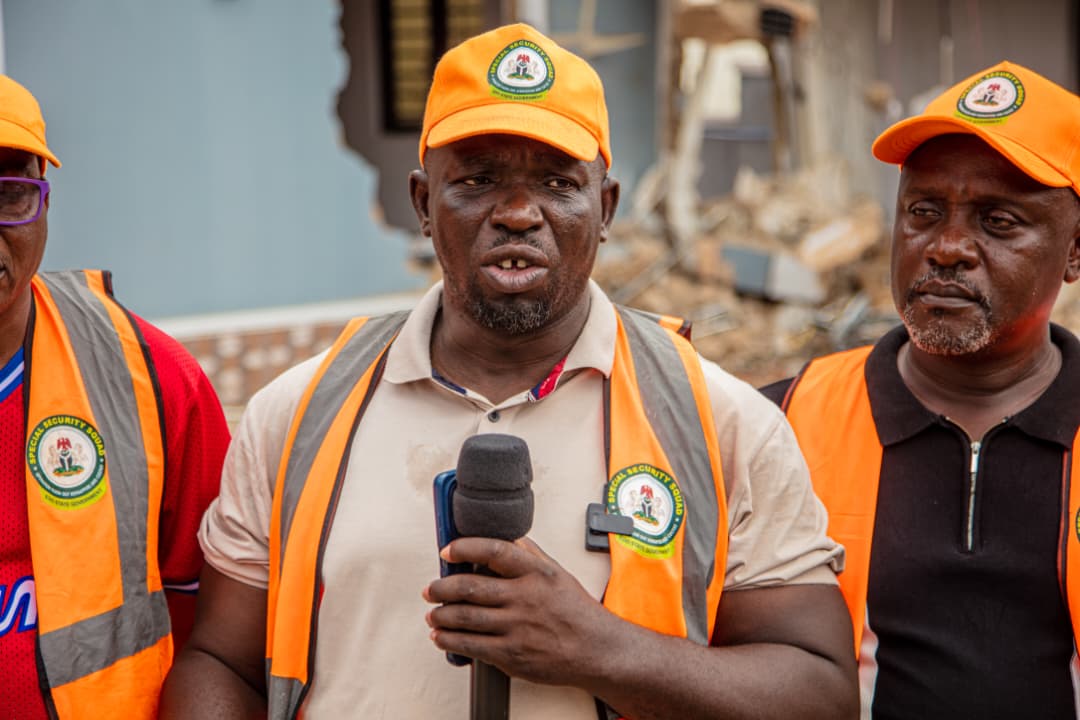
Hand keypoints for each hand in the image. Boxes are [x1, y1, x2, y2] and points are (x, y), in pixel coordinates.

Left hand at [423, 536, 614, 687]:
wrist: (597, 650)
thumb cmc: (577, 612)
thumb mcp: (558, 573)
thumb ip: (531, 555)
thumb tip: (508, 538)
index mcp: (536, 573)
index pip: (493, 551)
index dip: (465, 548)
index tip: (448, 551)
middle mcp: (525, 597)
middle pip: (470, 587)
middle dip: (442, 587)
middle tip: (431, 588)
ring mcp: (517, 627)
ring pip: (465, 617)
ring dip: (441, 615)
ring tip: (433, 613)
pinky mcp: (512, 654)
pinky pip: (471, 645)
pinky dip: (450, 641)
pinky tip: (442, 636)